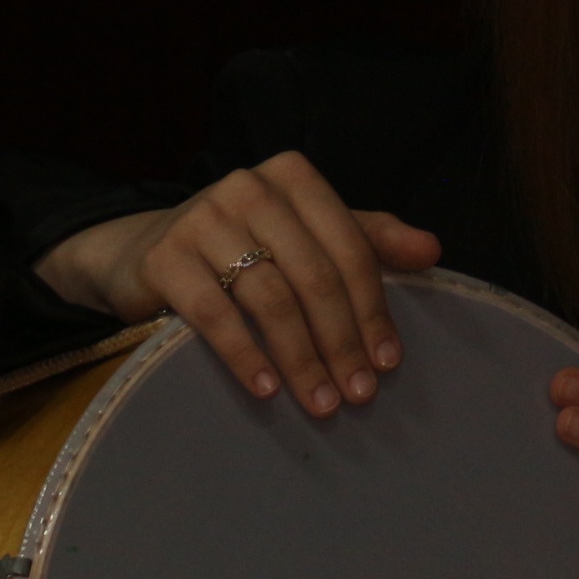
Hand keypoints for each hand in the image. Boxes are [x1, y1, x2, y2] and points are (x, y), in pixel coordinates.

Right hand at [35, 152, 439, 416]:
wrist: (145, 251)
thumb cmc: (243, 245)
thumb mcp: (307, 234)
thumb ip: (369, 238)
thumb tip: (433, 250)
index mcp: (293, 176)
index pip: (349, 248)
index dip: (373, 309)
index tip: (387, 363)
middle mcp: (248, 186)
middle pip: (313, 275)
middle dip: (341, 342)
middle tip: (357, 394)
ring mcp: (202, 218)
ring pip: (269, 297)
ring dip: (301, 358)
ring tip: (320, 402)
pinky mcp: (164, 256)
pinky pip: (213, 313)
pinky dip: (244, 355)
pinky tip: (267, 389)